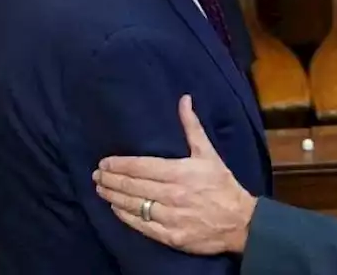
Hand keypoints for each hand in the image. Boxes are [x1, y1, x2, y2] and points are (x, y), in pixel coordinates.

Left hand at [93, 96, 256, 254]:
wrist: (240, 222)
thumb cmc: (222, 185)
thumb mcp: (209, 153)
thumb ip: (192, 127)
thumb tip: (184, 100)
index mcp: (180, 172)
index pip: (140, 167)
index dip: (119, 164)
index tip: (104, 162)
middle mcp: (172, 194)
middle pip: (132, 186)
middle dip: (111, 179)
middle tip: (96, 175)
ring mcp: (170, 217)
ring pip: (134, 205)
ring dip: (113, 196)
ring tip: (101, 189)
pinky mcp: (170, 236)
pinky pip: (141, 225)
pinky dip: (125, 216)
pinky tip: (116, 208)